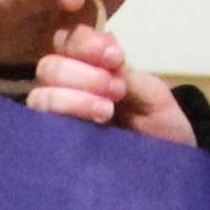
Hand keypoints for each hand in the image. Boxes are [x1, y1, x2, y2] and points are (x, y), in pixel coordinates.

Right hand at [26, 21, 195, 147]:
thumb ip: (126, 71)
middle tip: (117, 90)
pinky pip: (40, 127)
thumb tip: (104, 40)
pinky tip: (92, 125)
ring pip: (40, 96)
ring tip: (107, 111)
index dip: (84, 43)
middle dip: (83, 74)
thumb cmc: (163, 128)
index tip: (115, 57)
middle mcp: (67, 89)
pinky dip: (64, 118)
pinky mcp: (56, 144)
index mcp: (90, 68)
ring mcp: (58, 119)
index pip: (68, 41)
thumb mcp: (152, 94)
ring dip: (73, 97)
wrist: (170, 168)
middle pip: (48, 67)